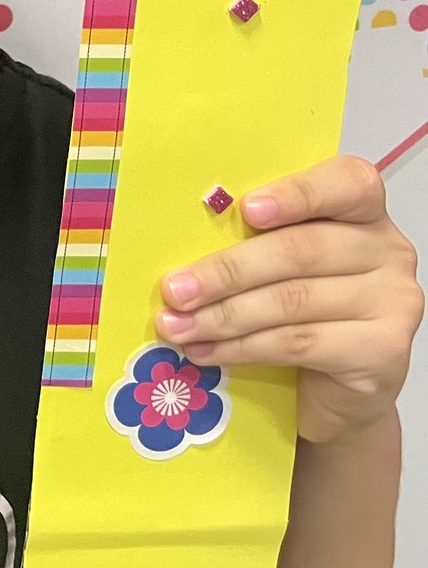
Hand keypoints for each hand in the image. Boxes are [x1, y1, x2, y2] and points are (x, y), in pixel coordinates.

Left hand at [156, 156, 421, 443]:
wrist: (337, 383)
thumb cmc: (301, 306)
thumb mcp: (279, 262)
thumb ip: (253, 239)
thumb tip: (179, 240)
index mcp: (362, 211)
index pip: (347, 184)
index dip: (296, 194)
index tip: (246, 208)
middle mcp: (387, 251)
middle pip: (300, 250)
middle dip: (226, 272)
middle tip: (174, 290)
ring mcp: (393, 301)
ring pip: (292, 301)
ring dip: (223, 316)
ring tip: (176, 326)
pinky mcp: (383, 351)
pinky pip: (299, 343)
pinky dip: (243, 347)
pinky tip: (206, 350)